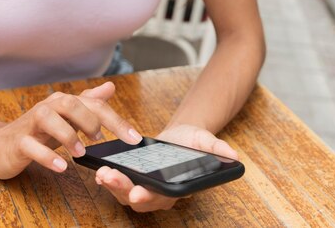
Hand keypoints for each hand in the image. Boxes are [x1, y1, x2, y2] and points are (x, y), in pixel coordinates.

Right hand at [0, 81, 141, 178]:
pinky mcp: (18, 142)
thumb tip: (110, 87)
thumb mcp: (66, 118)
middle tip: (101, 139)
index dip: (116, 120)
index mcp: (62, 102)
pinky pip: (31, 146)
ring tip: (81, 152)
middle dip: (90, 120)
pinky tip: (61, 166)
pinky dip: (47, 156)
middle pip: (71, 104)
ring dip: (68, 135)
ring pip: (49, 118)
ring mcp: (30, 124)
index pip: (93, 104)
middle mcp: (47, 108)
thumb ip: (88, 103)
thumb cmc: (38, 131)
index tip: (134, 138)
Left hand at [95, 124, 237, 211]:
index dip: (149, 197)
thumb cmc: (193, 142)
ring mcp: (145, 187)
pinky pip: (119, 185)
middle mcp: (159, 194)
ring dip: (112, 185)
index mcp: (176, 188)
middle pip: (138, 199)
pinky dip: (108, 180)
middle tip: (109, 178)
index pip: (162, 197)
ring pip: (125, 194)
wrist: (180, 136)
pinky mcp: (133, 179)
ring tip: (102, 173)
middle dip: (122, 189)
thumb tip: (234, 156)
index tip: (137, 193)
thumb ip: (217, 149)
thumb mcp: (205, 141)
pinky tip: (100, 170)